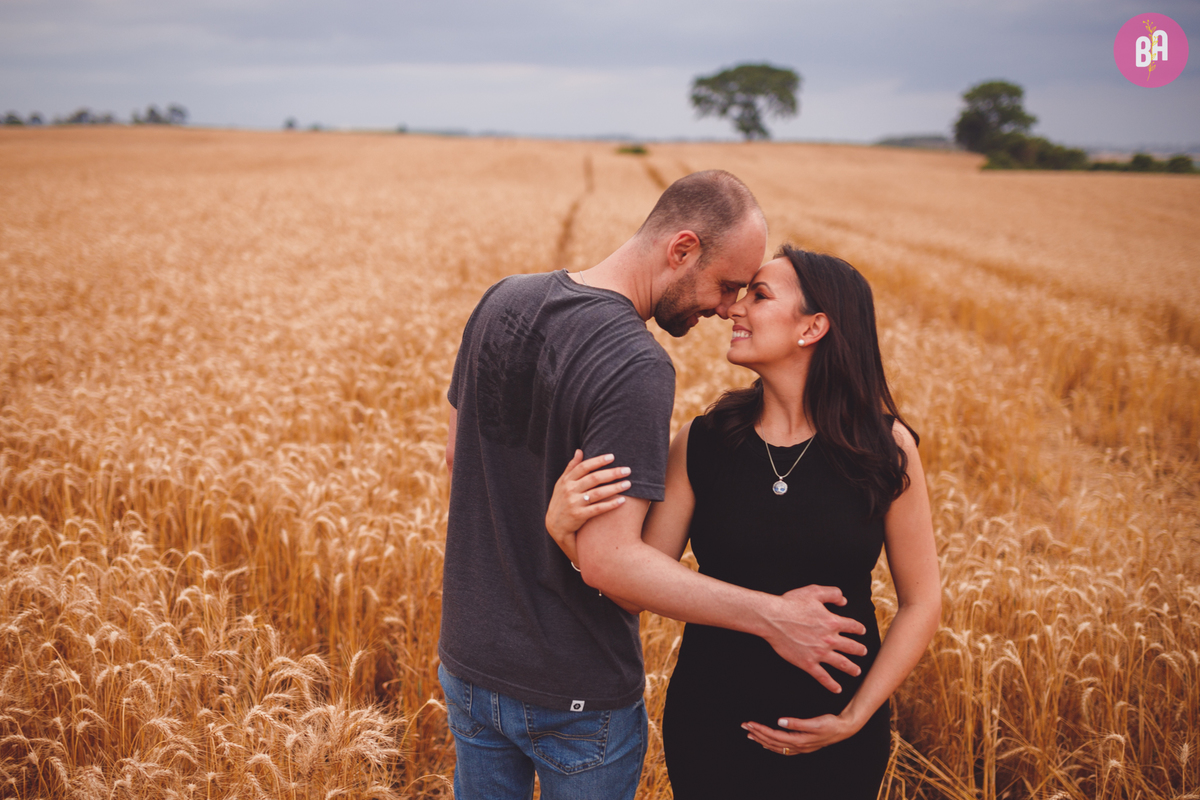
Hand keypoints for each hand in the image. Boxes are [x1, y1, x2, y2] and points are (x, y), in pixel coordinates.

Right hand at [545, 450, 630, 565]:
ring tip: (628, 484)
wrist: (555, 526)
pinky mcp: (579, 516)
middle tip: (627, 470)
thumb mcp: (562, 484)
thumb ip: (571, 468)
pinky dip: (610, 504)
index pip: (584, 467)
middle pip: (593, 478)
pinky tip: (623, 500)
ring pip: (597, 493)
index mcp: (566, 480)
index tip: (612, 457)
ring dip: (614, 487)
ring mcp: (574, 503)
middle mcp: (569, 490)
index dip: (598, 461)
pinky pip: (598, 509)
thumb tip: (579, 451)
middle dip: (612, 473)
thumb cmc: (561, 501)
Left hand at [741, 712, 860, 754]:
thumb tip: (780, 721)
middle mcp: (798, 746)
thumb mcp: (815, 722)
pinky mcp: (802, 745)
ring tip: (751, 734)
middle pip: (772, 742)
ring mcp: (800, 747)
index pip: (774, 735)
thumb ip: (797, 723)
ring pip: (776, 746)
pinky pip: (783, 748)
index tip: (750, 723)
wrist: (843, 729)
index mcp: (799, 740)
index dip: (761, 730)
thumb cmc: (830, 724)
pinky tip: (767, 743)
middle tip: (745, 726)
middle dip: (757, 734)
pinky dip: (772, 745)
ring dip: (762, 740)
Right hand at [762, 585, 868, 692]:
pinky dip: (831, 684)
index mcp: (832, 622)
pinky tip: (837, 688)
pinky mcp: (807, 663)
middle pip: (851, 647)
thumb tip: (844, 600)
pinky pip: (823, 676)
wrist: (773, 619)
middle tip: (863, 652)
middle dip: (859, 650)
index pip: (852, 626)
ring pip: (841, 663)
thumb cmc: (791, 604)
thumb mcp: (814, 591)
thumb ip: (832, 593)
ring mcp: (819, 653)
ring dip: (851, 668)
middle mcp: (829, 639)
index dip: (859, 628)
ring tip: (856, 671)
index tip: (861, 631)